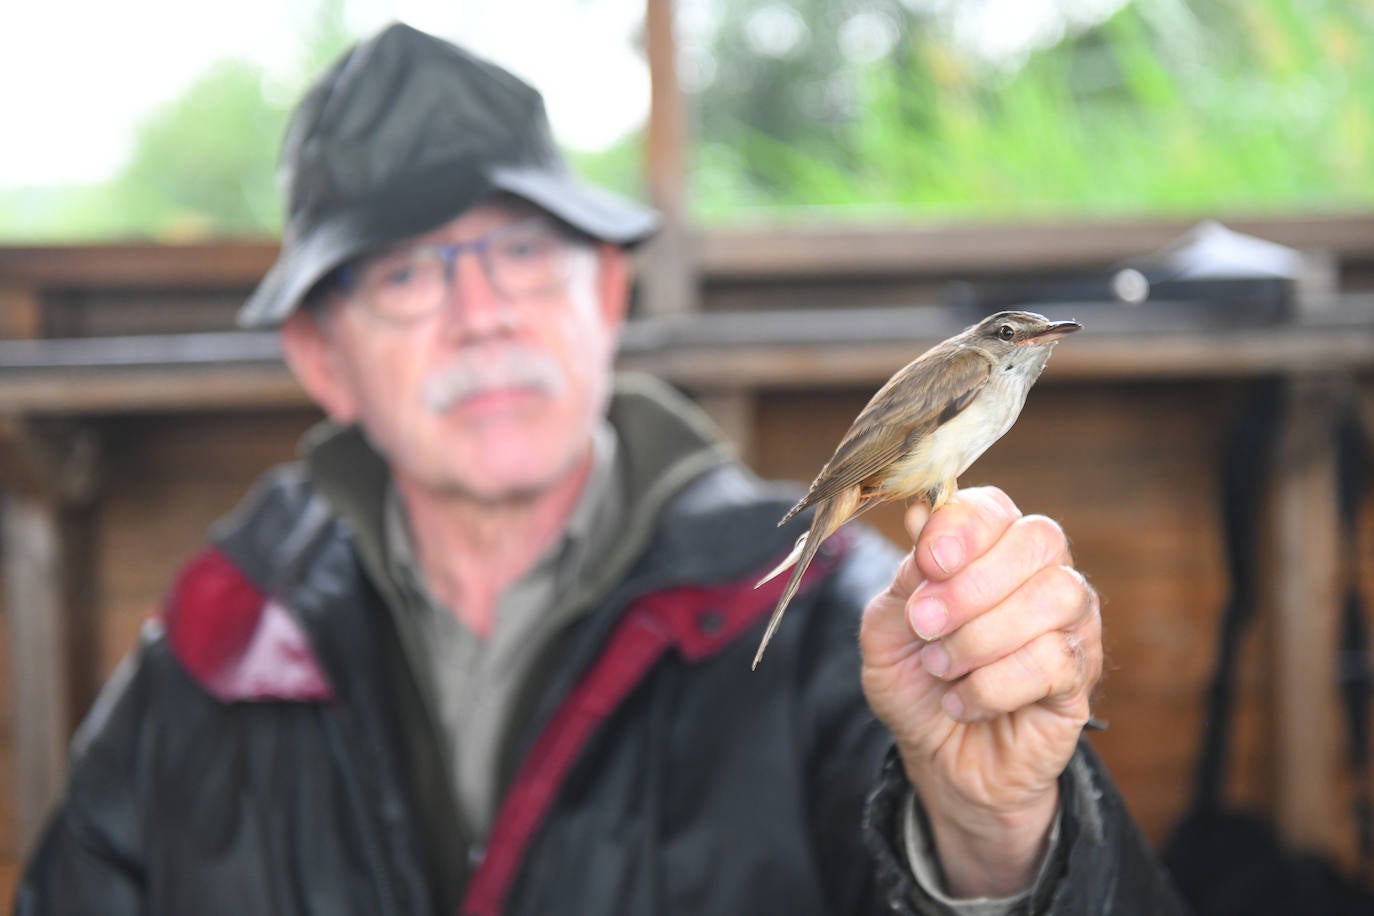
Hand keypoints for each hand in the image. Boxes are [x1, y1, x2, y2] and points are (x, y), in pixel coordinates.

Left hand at [859, 487, 1100, 897]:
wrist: (937, 761)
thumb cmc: (914, 682)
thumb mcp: (885, 630)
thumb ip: (906, 578)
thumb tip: (922, 516)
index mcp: (990, 551)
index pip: (995, 508)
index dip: (962, 528)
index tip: (927, 562)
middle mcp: (1041, 577)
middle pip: (1038, 540)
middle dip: (971, 583)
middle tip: (924, 625)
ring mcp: (1070, 626)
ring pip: (1054, 597)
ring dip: (982, 635)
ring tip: (941, 668)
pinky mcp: (1079, 680)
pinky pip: (1054, 661)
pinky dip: (994, 685)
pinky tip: (963, 702)